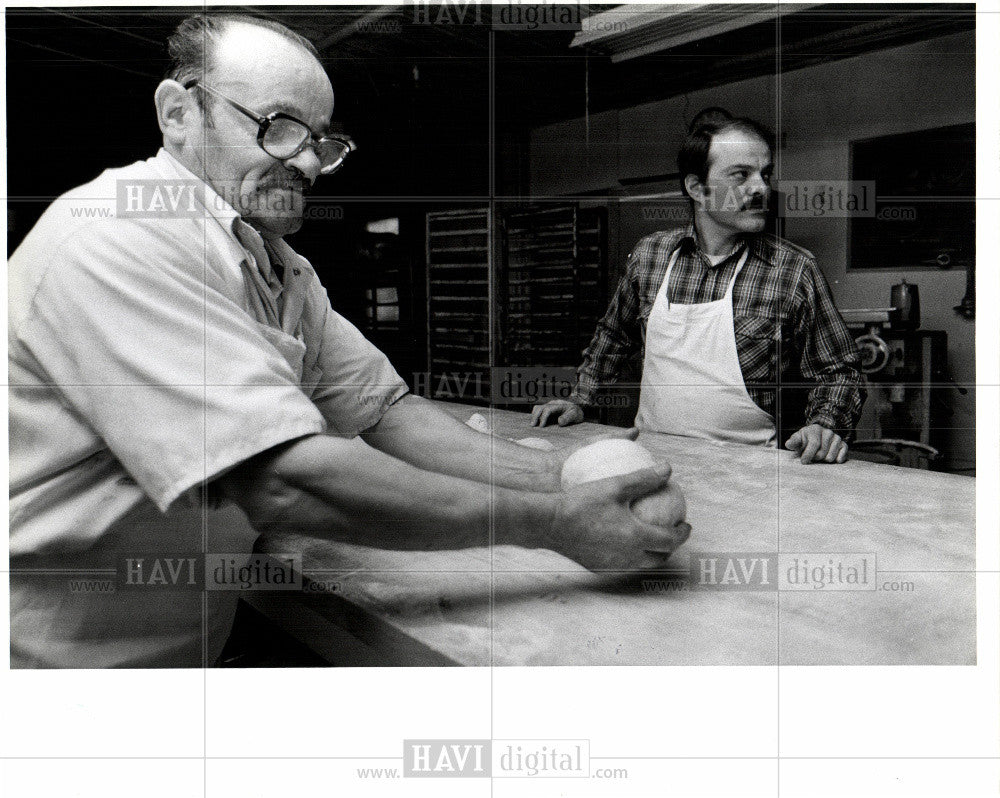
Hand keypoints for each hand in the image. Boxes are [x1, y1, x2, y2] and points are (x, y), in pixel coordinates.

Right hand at [530, 399, 583, 426]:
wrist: (577, 409)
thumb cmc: (576, 412)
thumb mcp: (575, 415)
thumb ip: (568, 418)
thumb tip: (559, 422)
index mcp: (558, 404)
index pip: (547, 409)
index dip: (543, 417)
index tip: (541, 426)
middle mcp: (552, 404)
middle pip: (540, 407)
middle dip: (535, 416)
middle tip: (532, 425)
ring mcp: (549, 406)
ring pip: (537, 408)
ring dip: (534, 415)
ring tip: (532, 425)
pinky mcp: (547, 410)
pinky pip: (539, 411)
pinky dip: (535, 416)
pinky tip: (535, 422)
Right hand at [547, 466, 690, 571]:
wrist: (550, 523)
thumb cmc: (582, 502)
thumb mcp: (615, 485)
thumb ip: (644, 478)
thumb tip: (667, 468)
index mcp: (636, 538)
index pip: (670, 541)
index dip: (682, 533)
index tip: (685, 524)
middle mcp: (627, 557)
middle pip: (658, 559)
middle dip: (669, 548)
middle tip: (671, 533)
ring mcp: (612, 565)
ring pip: (640, 564)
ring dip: (650, 553)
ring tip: (650, 538)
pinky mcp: (597, 567)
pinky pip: (621, 564)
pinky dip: (630, 556)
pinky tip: (623, 542)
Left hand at [785, 424, 848, 463]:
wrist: (816, 438)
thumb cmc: (805, 440)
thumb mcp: (797, 439)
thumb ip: (793, 442)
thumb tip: (788, 444)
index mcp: (815, 429)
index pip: (814, 444)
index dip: (808, 454)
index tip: (803, 461)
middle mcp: (828, 432)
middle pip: (822, 453)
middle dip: (815, 458)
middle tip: (812, 457)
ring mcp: (836, 438)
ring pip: (830, 457)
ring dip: (824, 460)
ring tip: (820, 456)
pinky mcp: (843, 444)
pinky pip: (842, 455)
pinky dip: (838, 459)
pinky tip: (832, 459)